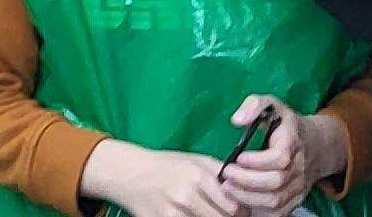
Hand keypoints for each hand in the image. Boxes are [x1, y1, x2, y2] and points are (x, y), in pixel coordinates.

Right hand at [79, 141, 242, 216]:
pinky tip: (191, 215)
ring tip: (205, 212)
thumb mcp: (194, 159)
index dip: (241, 211)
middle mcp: (187, 195)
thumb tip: (243, 184)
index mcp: (198, 176)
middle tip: (225, 215)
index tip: (241, 211)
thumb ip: (219, 171)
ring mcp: (172, 212)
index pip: (233, 206)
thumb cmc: (165, 165)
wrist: (128, 173)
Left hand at [217, 95, 347, 209]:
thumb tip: (237, 120)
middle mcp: (299, 167)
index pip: (279, 158)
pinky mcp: (295, 200)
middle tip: (225, 175)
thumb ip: (254, 105)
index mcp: (293, 142)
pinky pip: (277, 213)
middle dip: (245, 181)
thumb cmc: (284, 125)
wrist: (315, 145)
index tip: (238, 157)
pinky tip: (241, 200)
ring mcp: (298, 186)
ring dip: (247, 198)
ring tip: (227, 189)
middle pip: (275, 183)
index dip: (257, 161)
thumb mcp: (271, 105)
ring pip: (275, 202)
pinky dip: (257, 211)